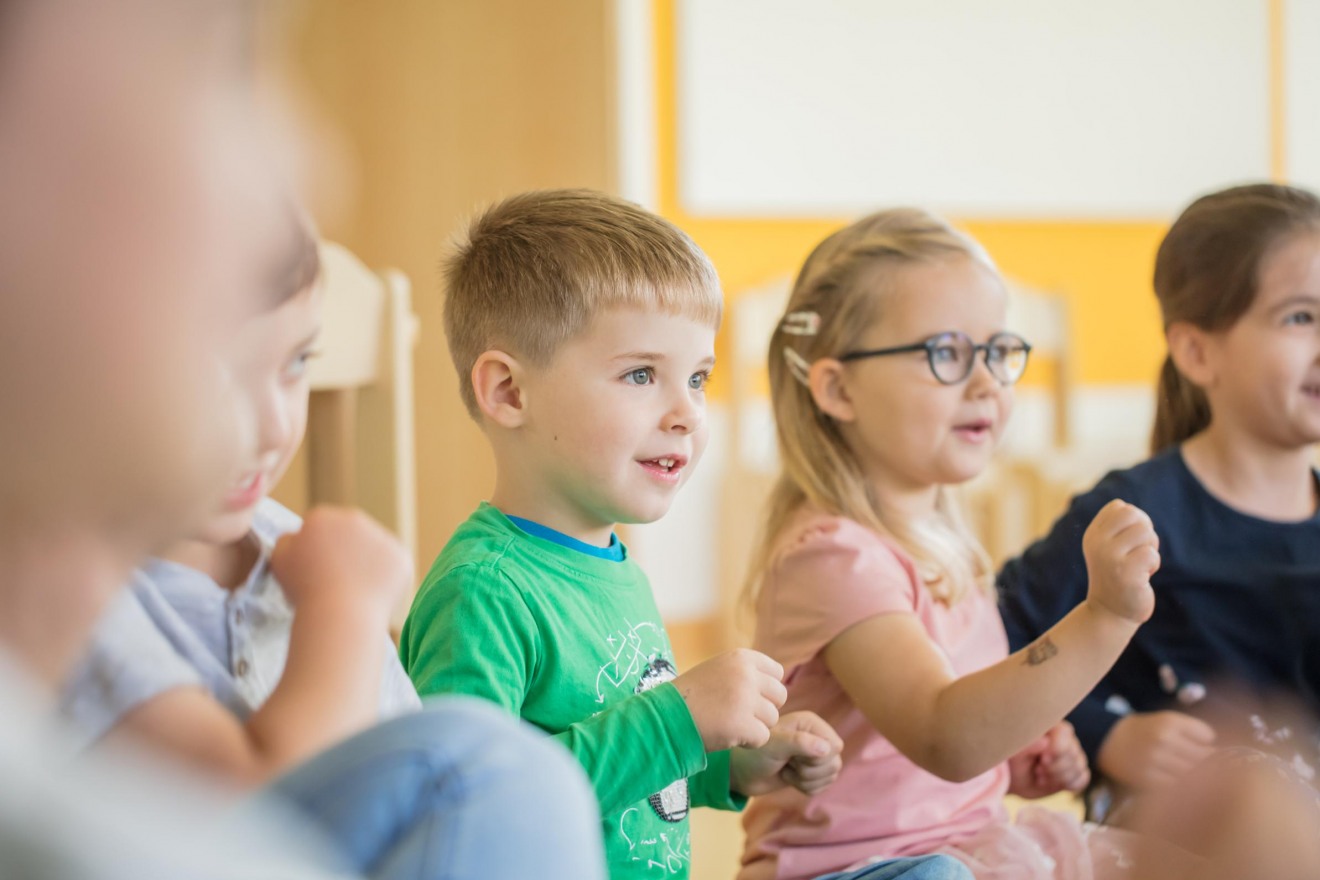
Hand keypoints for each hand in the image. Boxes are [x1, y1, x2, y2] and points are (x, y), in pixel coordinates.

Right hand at [270, 506, 412, 613]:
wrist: (341, 613)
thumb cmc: (305, 590)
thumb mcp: (280, 561)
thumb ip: (287, 541)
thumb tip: (298, 535)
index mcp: (321, 517)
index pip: (319, 528)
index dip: (316, 549)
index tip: (314, 570)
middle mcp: (353, 519)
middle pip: (348, 533)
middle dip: (343, 551)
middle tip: (336, 581)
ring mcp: (381, 536)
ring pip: (372, 548)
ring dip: (366, 563)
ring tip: (353, 591)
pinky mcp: (401, 556)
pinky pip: (392, 566)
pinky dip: (384, 579)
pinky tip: (370, 594)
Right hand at [673, 648, 785, 751]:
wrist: (665, 716)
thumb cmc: (691, 697)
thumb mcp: (718, 670)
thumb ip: (745, 672)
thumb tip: (777, 682)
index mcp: (741, 657)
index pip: (777, 673)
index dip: (765, 690)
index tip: (747, 699)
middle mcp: (746, 674)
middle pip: (779, 696)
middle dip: (764, 709)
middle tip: (741, 716)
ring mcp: (745, 698)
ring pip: (772, 718)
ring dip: (756, 726)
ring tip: (731, 725)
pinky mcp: (742, 724)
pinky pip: (763, 737)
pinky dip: (749, 742)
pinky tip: (730, 737)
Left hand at [730, 711, 843, 796]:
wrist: (741, 773)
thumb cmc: (754, 754)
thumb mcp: (774, 746)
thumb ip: (800, 743)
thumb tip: (827, 749)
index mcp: (810, 723)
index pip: (834, 746)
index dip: (817, 758)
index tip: (794, 756)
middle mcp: (816, 736)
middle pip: (834, 763)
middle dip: (809, 771)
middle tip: (788, 764)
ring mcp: (815, 754)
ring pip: (830, 776)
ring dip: (806, 780)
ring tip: (787, 770)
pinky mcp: (811, 770)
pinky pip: (823, 785)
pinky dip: (806, 787)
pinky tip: (789, 778)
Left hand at [1008, 722, 1090, 797]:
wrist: (1014, 778)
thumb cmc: (1012, 759)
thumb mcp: (1015, 752)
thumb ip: (1029, 745)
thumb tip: (1045, 742)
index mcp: (1050, 727)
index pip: (1065, 733)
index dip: (1057, 748)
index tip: (1043, 759)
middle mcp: (1066, 739)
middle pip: (1073, 754)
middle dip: (1054, 767)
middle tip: (1037, 769)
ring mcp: (1074, 755)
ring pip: (1078, 768)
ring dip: (1057, 777)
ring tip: (1040, 775)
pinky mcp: (1077, 772)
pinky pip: (1082, 779)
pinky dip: (1066, 785)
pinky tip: (1050, 782)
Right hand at [1082, 499, 1158, 624]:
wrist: (1110, 612)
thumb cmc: (1118, 575)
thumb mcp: (1110, 548)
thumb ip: (1119, 527)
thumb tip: (1135, 513)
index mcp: (1093, 534)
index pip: (1119, 507)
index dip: (1134, 520)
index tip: (1131, 539)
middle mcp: (1097, 543)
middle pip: (1133, 514)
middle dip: (1145, 530)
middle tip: (1140, 550)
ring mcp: (1109, 557)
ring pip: (1145, 532)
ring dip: (1150, 548)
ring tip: (1140, 564)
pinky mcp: (1125, 573)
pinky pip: (1151, 554)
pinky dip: (1153, 564)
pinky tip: (1143, 576)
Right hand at [1097, 710, 1216, 790]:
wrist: (1107, 740)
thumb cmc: (1142, 730)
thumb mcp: (1165, 720)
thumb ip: (1193, 731)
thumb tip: (1221, 751)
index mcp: (1170, 722)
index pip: (1208, 736)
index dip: (1209, 743)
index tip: (1207, 748)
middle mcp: (1163, 739)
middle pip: (1203, 757)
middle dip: (1208, 763)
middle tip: (1206, 767)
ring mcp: (1155, 761)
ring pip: (1192, 774)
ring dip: (1197, 777)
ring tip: (1193, 777)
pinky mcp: (1147, 779)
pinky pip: (1176, 787)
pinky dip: (1181, 787)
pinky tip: (1178, 784)